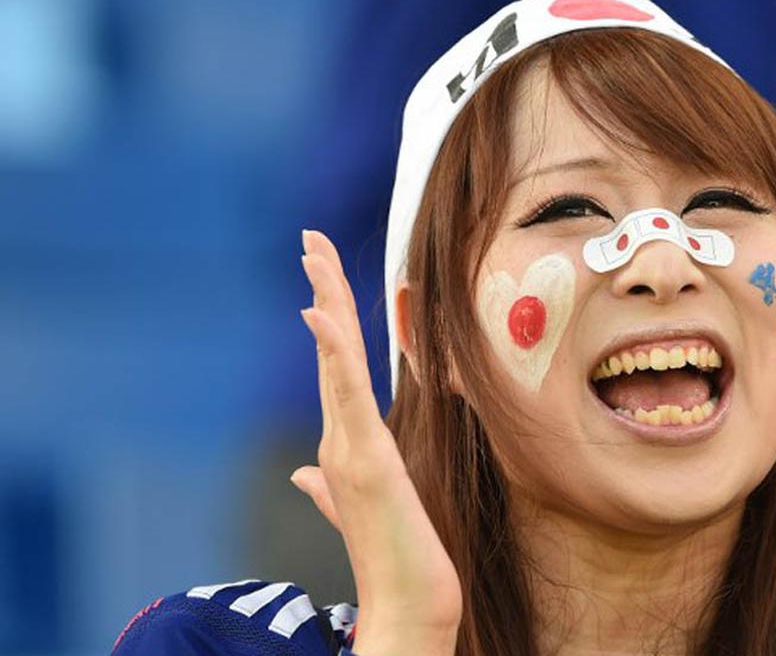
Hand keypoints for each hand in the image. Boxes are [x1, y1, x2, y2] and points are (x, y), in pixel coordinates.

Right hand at [294, 229, 461, 655]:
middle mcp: (340, 438)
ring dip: (325, 303)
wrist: (406, 604)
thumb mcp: (360, 509)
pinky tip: (318, 315)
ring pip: (335, 361)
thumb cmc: (392, 557)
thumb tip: (301, 472)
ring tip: (314, 256)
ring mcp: (349, 447)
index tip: (321, 273)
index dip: (329, 315)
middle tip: (311, 238)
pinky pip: (347, 395)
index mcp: (345, 443)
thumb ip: (327, 488)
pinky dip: (332, 352)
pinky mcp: (365, 459)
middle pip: (331, 350)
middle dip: (323, 290)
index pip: (337, 365)